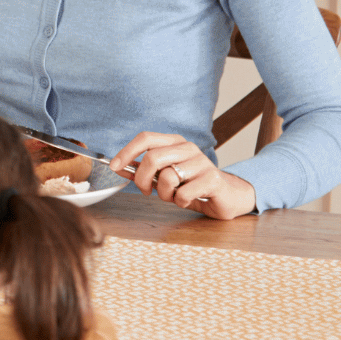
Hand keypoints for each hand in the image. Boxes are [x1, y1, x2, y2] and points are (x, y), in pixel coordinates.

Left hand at [111, 131, 256, 218]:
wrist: (226, 196)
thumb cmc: (191, 185)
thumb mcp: (163, 176)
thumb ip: (141, 170)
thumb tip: (116, 166)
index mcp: (175, 142)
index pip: (146, 138)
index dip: (127, 152)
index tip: (113, 166)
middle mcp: (188, 148)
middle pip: (152, 158)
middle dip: (142, 179)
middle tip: (145, 191)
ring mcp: (202, 162)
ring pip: (167, 177)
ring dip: (164, 194)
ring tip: (173, 196)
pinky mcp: (213, 179)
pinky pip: (183, 193)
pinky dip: (180, 201)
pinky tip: (187, 200)